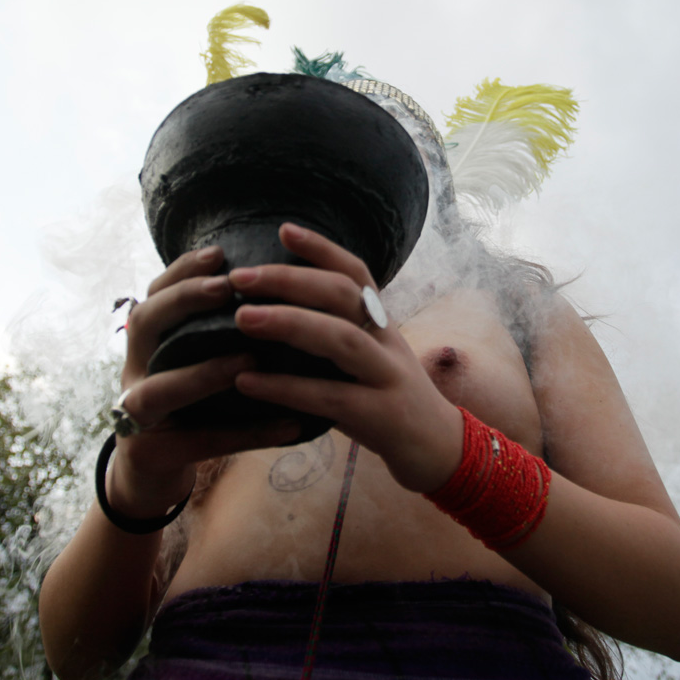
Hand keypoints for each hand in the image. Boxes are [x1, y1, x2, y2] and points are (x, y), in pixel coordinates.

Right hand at [109, 246, 300, 517]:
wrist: (149, 471)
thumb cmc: (184, 405)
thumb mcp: (188, 361)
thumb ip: (212, 331)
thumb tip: (273, 286)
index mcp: (146, 343)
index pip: (155, 294)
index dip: (183, 271)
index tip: (221, 254)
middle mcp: (135, 370)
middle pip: (145, 325)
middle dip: (183, 302)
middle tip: (228, 289)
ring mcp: (136, 415)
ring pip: (160, 389)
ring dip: (205, 372)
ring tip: (250, 360)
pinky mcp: (153, 454)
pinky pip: (201, 442)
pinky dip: (247, 433)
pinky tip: (290, 425)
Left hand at [229, 223, 463, 492]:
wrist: (440, 451)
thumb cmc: (387, 400)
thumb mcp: (370, 357)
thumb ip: (337, 332)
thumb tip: (275, 310)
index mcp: (381, 324)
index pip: (356, 273)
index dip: (322, 248)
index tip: (282, 229)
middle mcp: (387, 342)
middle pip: (343, 296)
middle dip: (290, 280)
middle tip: (240, 276)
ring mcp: (386, 378)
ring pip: (341, 339)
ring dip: (289, 323)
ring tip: (242, 318)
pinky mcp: (379, 417)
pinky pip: (329, 397)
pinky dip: (285, 388)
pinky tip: (246, 382)